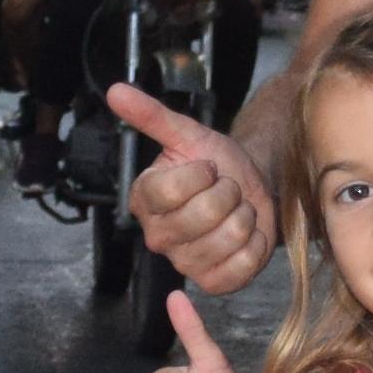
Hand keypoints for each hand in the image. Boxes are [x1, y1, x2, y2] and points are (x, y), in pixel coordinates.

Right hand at [114, 88, 273, 298]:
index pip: (173, 189)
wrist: (249, 189)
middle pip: (204, 213)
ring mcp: (184, 263)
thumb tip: (115, 91)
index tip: (208, 168)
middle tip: (226, 189)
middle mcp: (157, 236)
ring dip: (245, 215)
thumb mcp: (188, 134)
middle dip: (229, 192)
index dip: (202, 174)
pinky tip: (247, 233)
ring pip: (229, 237)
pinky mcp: (213, 282)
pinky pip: (244, 263)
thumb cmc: (216, 163)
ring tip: (236, 209)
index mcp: (144, 199)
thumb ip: (151, 115)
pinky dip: (256, 243)